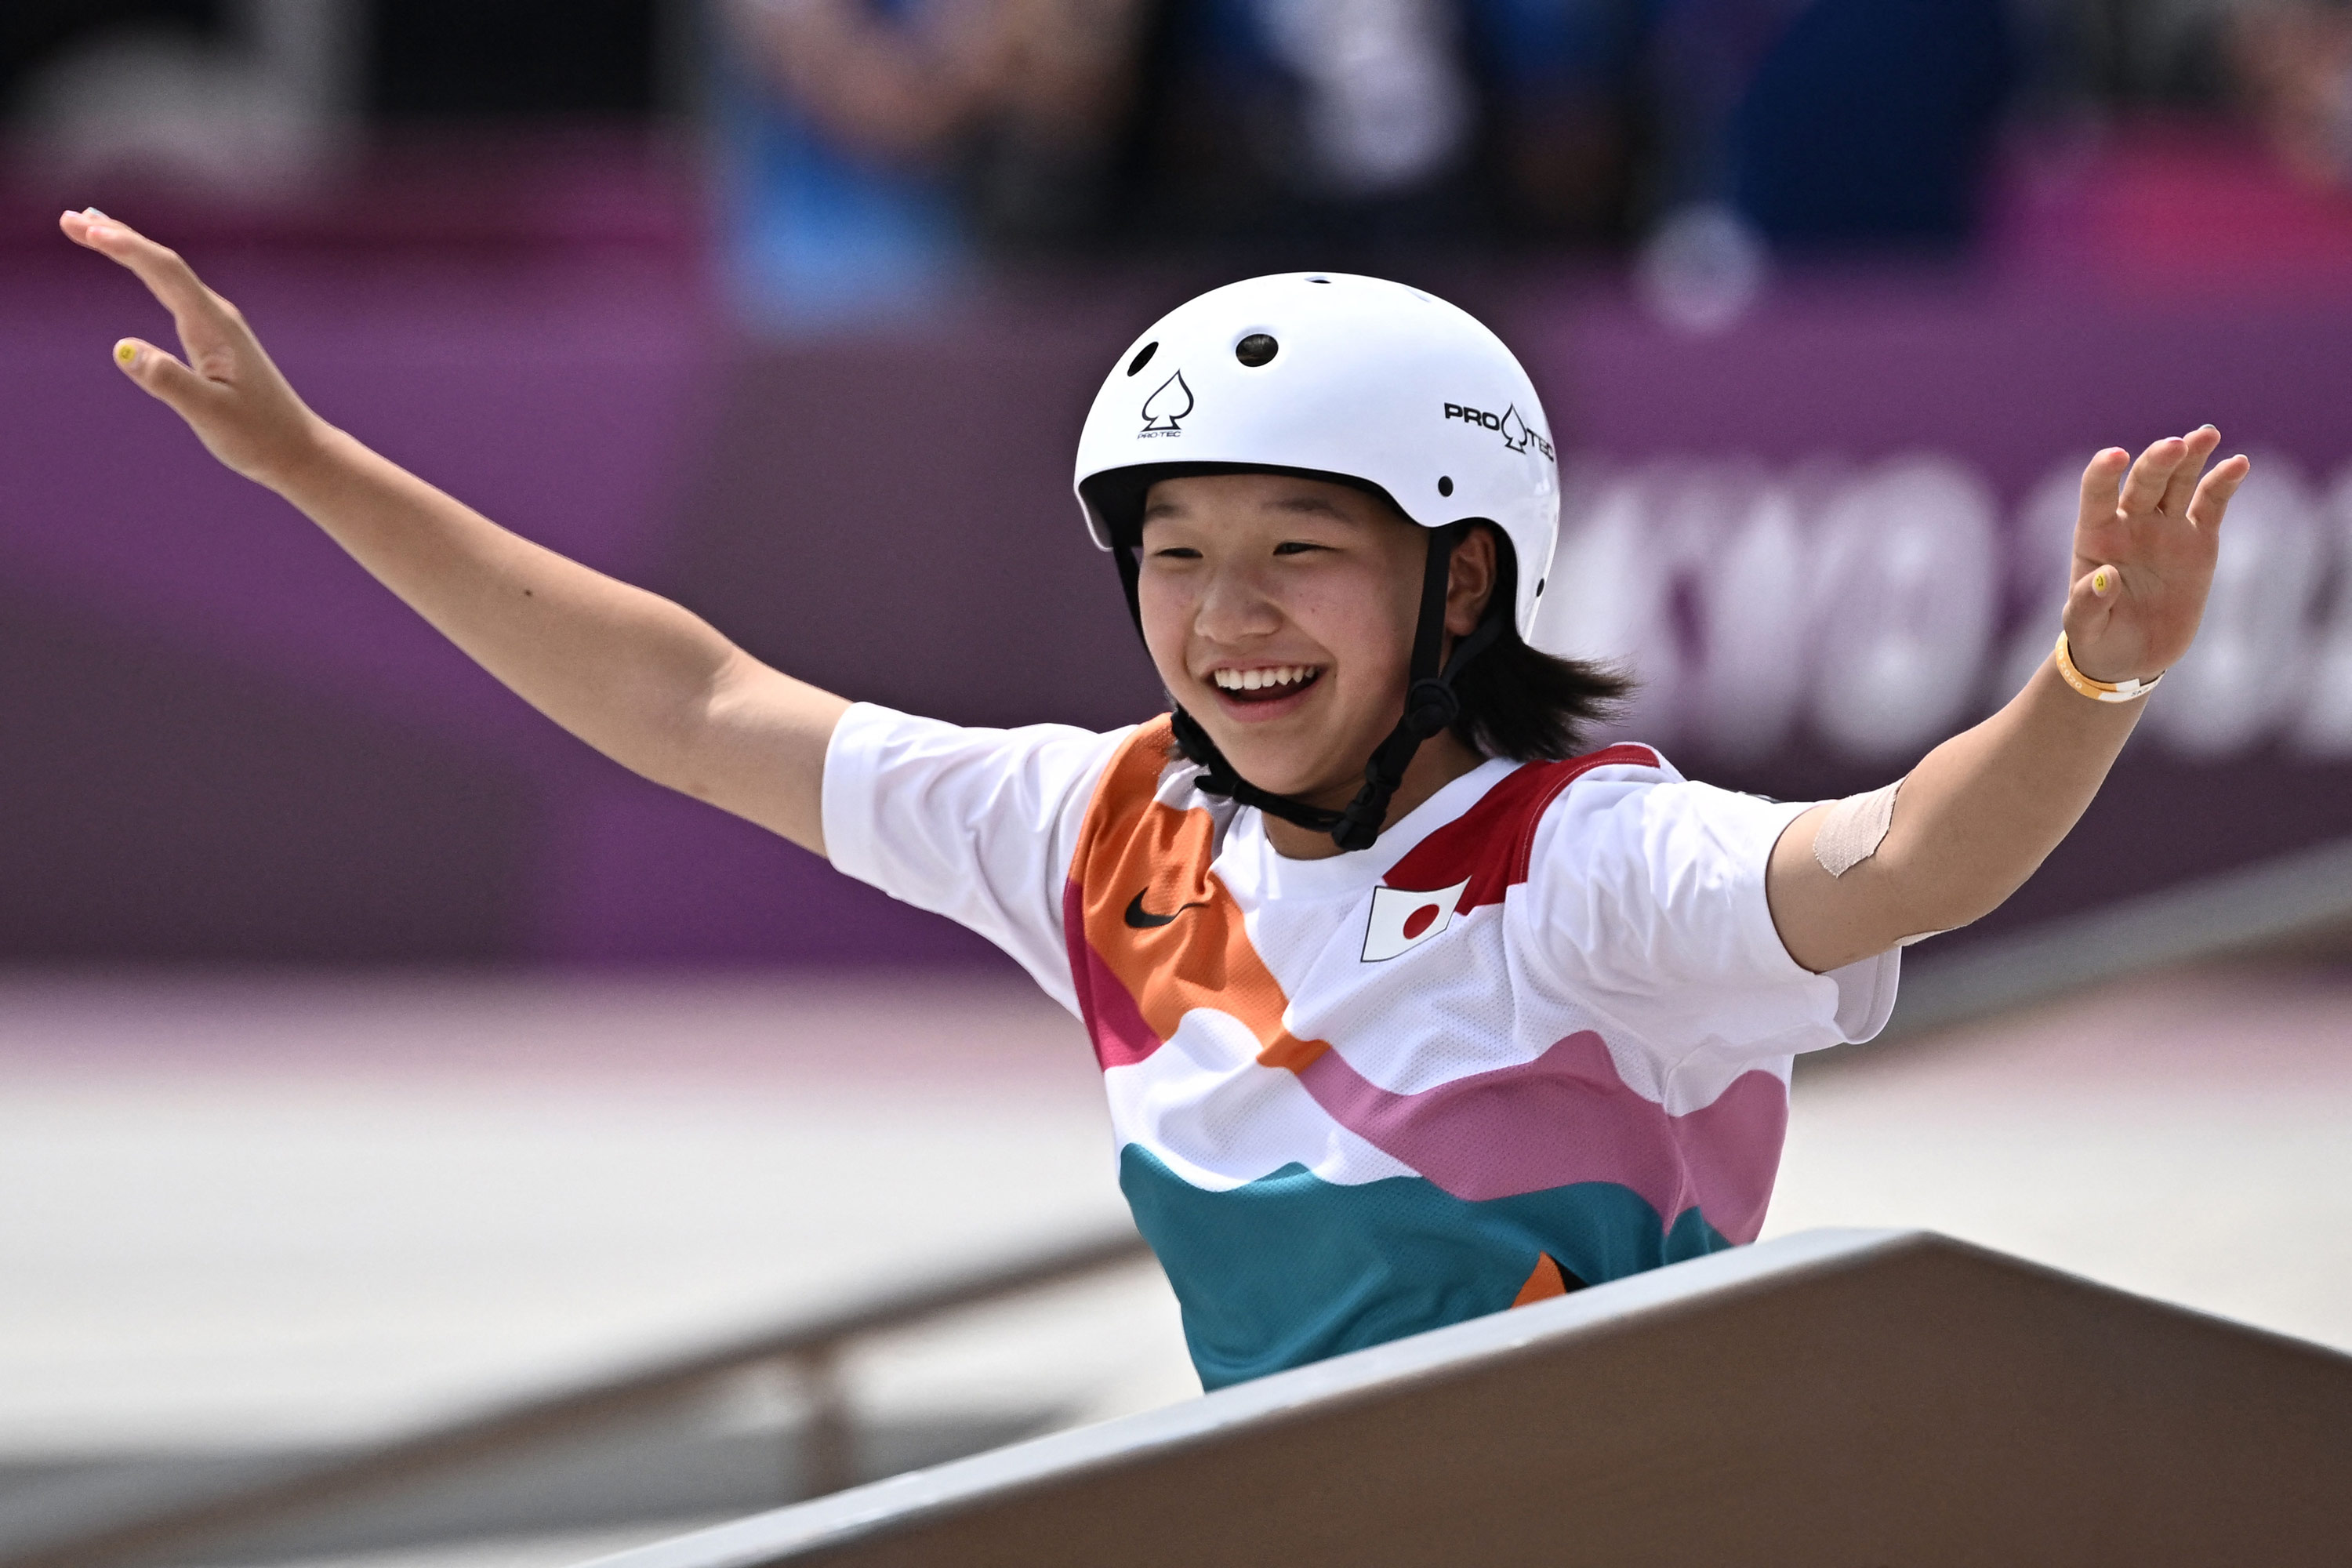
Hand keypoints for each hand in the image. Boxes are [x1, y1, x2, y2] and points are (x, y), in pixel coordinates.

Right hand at [59, 207, 328, 490]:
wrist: (299, 451)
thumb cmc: (259, 436)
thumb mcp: (210, 413)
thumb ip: (168, 381)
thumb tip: (123, 347)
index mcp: (214, 327)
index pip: (166, 273)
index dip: (126, 247)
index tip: (88, 230)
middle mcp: (217, 317)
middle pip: (162, 264)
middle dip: (116, 238)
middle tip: (68, 219)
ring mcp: (218, 325)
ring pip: (168, 274)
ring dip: (129, 249)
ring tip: (90, 228)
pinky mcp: (216, 338)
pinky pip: (174, 292)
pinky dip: (148, 271)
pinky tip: (139, 268)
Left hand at [2064, 428, 2250, 683]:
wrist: (2132, 654)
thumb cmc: (2098, 636)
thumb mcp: (2085, 626)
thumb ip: (2088, 603)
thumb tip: (2104, 576)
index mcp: (2096, 535)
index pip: (2096, 494)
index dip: (2103, 473)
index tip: (2115, 456)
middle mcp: (2130, 522)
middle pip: (2144, 482)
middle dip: (2158, 462)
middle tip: (2175, 445)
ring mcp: (2166, 527)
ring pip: (2179, 482)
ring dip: (2191, 457)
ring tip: (2205, 435)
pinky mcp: (2198, 540)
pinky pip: (2211, 504)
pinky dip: (2223, 483)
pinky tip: (2237, 464)